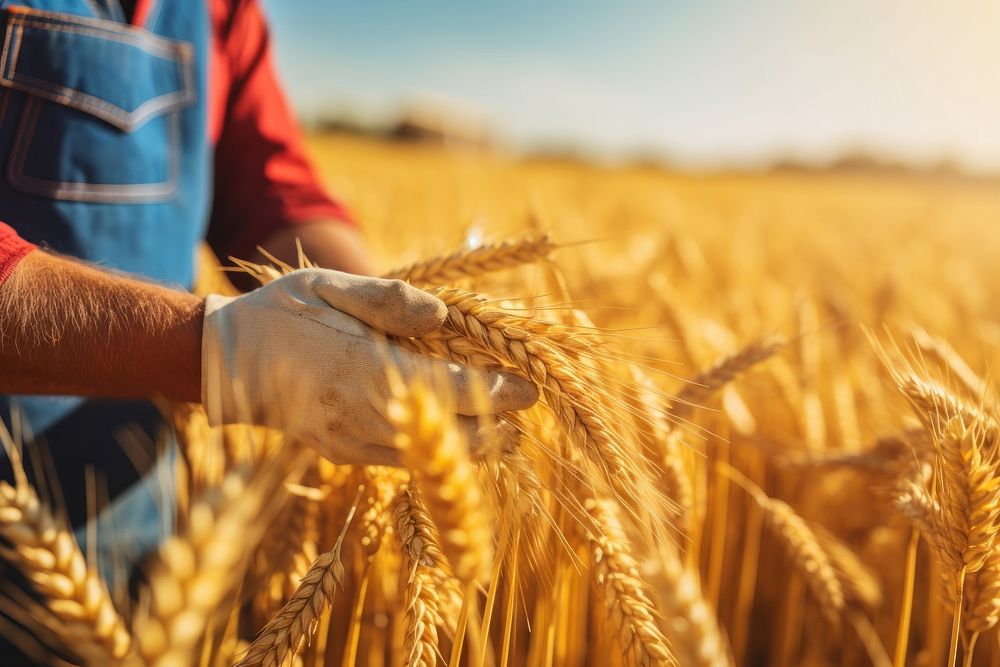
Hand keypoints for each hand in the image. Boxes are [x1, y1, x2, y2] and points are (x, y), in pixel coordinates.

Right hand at [200, 269, 537, 464]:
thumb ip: (388, 299)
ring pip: (431, 457)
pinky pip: (404, 460)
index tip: (531, 388)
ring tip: (498, 421)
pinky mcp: (344, 454)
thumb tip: (444, 316)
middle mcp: (364, 415)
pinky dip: (435, 448)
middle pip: (453, 437)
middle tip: (520, 404)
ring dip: (470, 441)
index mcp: (366, 369)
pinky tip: (452, 428)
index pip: (452, 389)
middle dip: (495, 425)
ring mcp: (353, 442)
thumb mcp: (328, 285)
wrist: (226, 362)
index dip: (499, 392)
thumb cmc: (283, 313)